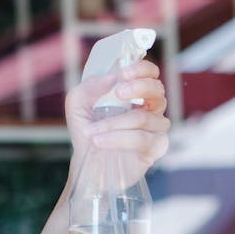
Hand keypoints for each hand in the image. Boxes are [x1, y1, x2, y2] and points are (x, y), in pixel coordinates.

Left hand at [65, 59, 170, 180]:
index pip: (150, 73)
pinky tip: (100, 142)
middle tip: (118, 93)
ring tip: (92, 132)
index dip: (142, 69)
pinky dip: (118, 139)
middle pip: (157, 90)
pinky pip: (142, 139)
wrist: (87, 164)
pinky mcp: (156, 147)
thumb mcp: (77, 105)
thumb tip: (111, 78)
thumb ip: (88, 88)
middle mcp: (150, 108)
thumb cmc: (87, 131)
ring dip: (113, 123)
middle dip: (137, 88)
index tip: (124, 74)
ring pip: (143, 117)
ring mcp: (156, 127)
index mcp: (136, 93)